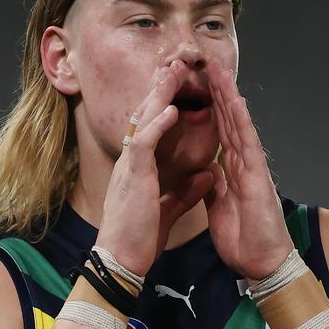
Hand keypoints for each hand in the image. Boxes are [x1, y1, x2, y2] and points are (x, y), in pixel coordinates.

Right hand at [95, 60, 214, 275]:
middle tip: (174, 66)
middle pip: (145, 116)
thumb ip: (186, 191)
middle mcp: (131, 162)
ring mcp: (129, 167)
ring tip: (173, 73)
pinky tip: (171, 110)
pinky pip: (144, 144)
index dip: (163, 107)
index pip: (151, 129)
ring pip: (143, 122)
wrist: (121, 261)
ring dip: (159, 96)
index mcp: (139, 168)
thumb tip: (207, 175)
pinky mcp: (132, 177)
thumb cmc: (139, 237)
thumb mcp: (168, 209)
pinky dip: (157, 125)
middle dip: (160, 91)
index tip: (177, 89)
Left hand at [204, 59, 293, 280]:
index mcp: (231, 170)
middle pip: (227, 121)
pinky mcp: (258, 177)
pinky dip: (242, 122)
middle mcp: (242, 162)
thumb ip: (214, 186)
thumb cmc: (244, 237)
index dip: (209, 109)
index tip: (197, 87)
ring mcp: (252, 167)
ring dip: (229, 97)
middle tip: (207, 66)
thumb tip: (206, 170)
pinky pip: (248, 144)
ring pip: (238, 125)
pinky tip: (236, 101)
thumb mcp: (219, 207)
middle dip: (217, 93)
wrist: (261, 263)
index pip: (218, 132)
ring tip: (219, 71)